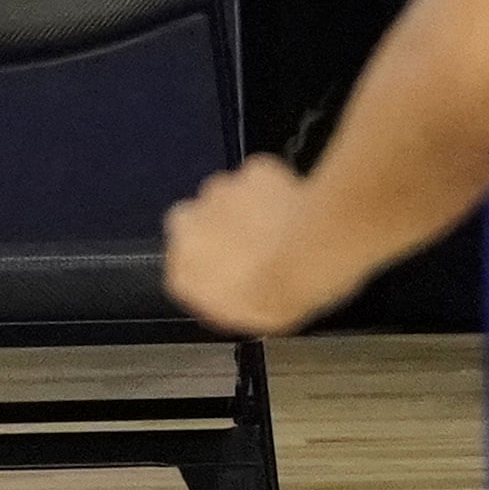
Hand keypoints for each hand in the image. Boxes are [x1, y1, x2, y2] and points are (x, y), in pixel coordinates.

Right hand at [160, 154, 346, 339]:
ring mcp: (216, 193)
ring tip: (280, 235)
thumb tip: (229, 296)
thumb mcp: (242, 317)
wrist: (307, 259)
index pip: (185, 266)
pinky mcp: (246, 172)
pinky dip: (272, 193)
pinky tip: (291, 214)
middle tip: (257, 251)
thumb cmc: (276, 292)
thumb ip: (220, 297)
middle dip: (222, 231)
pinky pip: (258, 181)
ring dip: (248, 211)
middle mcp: (187, 226)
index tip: (231, 271)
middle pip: (199, 224)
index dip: (211, 266)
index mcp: (181, 270)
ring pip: (228, 198)